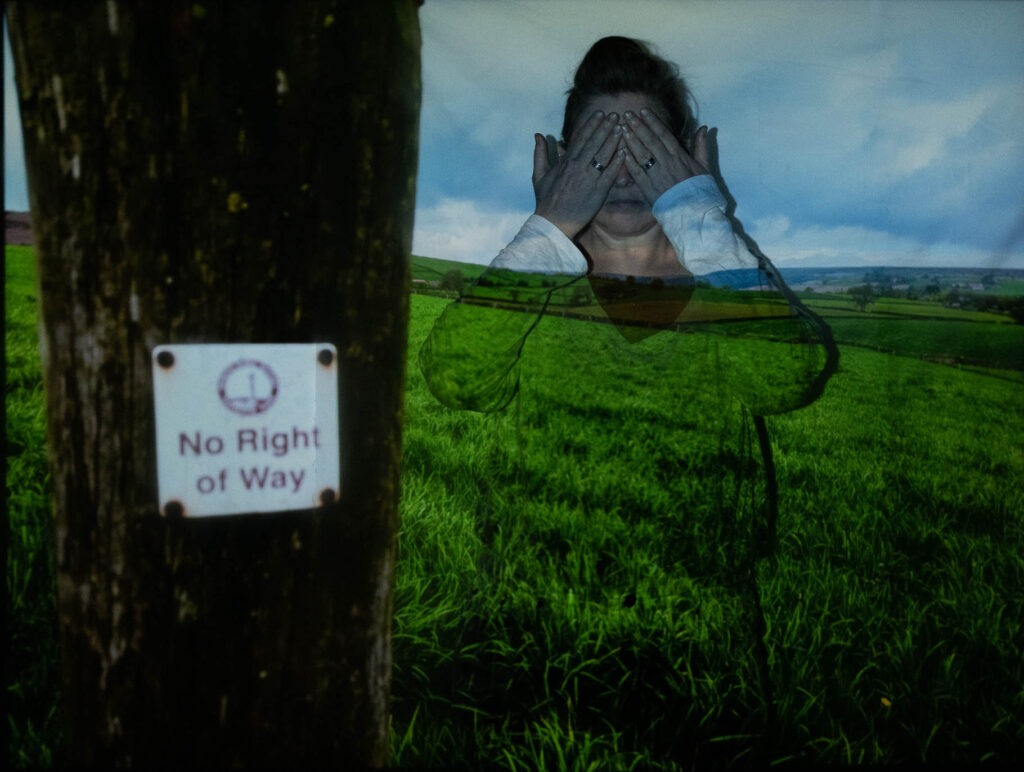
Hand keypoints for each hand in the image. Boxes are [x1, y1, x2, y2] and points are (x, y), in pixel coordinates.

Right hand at [532, 111, 625, 238]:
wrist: (553, 224)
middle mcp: (578, 167)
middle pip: (595, 142)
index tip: (600, 114)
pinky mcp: (598, 191)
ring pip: (603, 155)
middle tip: (616, 115)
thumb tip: (537, 135)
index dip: (591, 125)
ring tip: (622, 128)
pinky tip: (625, 152)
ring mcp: (589, 178)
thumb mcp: (538, 175)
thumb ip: (539, 153)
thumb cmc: (545, 201)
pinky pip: (610, 173)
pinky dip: (617, 162)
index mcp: (565, 162)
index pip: (581, 138)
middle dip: (606, 127)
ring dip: (613, 140)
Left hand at [619, 108, 709, 203]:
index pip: (664, 135)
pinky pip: (637, 173)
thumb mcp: (705, 167)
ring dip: (631, 141)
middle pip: (651, 141)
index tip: (643, 111)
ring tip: (622, 128)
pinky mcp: (649, 190)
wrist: (695, 214)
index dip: (653, 122)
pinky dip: (629, 162)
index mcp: (680, 157)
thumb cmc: (700, 191)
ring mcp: (657, 176)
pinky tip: (621, 152)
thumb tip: (704, 128)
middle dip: (638, 127)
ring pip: (642, 155)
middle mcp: (668, 164)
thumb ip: (702, 146)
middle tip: (626, 114)